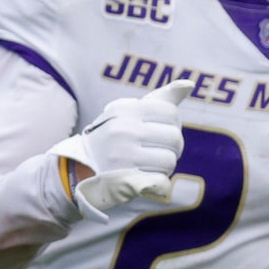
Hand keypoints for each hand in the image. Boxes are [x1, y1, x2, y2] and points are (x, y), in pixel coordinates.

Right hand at [51, 78, 190, 217]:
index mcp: (124, 108)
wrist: (79, 168)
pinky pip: (162, 182)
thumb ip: (161, 99)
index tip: (157, 132)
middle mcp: (122, 129)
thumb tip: (189, 84)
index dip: (171, 125)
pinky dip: (159, 184)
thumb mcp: (130, 113)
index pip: (171, 112)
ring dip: (164, 167)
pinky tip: (145, 180)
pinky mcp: (124, 180)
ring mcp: (121, 155)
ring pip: (170, 161)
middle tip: (155, 152)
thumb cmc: (114, 137)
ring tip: (147, 165)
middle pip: (175, 138)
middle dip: (171, 148)